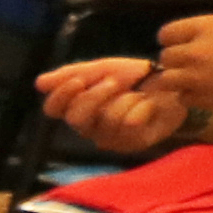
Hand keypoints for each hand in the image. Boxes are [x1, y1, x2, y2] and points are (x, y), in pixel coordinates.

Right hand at [40, 52, 192, 149]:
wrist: (173, 84)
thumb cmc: (136, 78)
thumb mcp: (104, 69)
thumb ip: (73, 74)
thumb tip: (39, 83)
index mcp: (78, 109)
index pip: (53, 109)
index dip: (61, 96)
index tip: (77, 81)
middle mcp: (89, 128)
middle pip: (76, 118)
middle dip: (96, 96)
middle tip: (115, 82)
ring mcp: (110, 138)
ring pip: (106, 120)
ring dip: (125, 99)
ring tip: (138, 94)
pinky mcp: (133, 143)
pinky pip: (130, 123)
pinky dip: (143, 106)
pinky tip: (150, 106)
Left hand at [155, 9, 212, 116]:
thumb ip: (206, 34)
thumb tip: (186, 42)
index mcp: (205, 27)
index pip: (166, 34)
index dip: (172, 42)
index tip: (181, 47)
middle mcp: (196, 50)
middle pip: (164, 58)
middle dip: (175, 62)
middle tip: (192, 67)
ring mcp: (196, 76)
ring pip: (166, 81)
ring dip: (177, 82)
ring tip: (197, 81)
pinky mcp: (202, 98)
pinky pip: (182, 99)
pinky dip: (191, 97)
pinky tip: (210, 92)